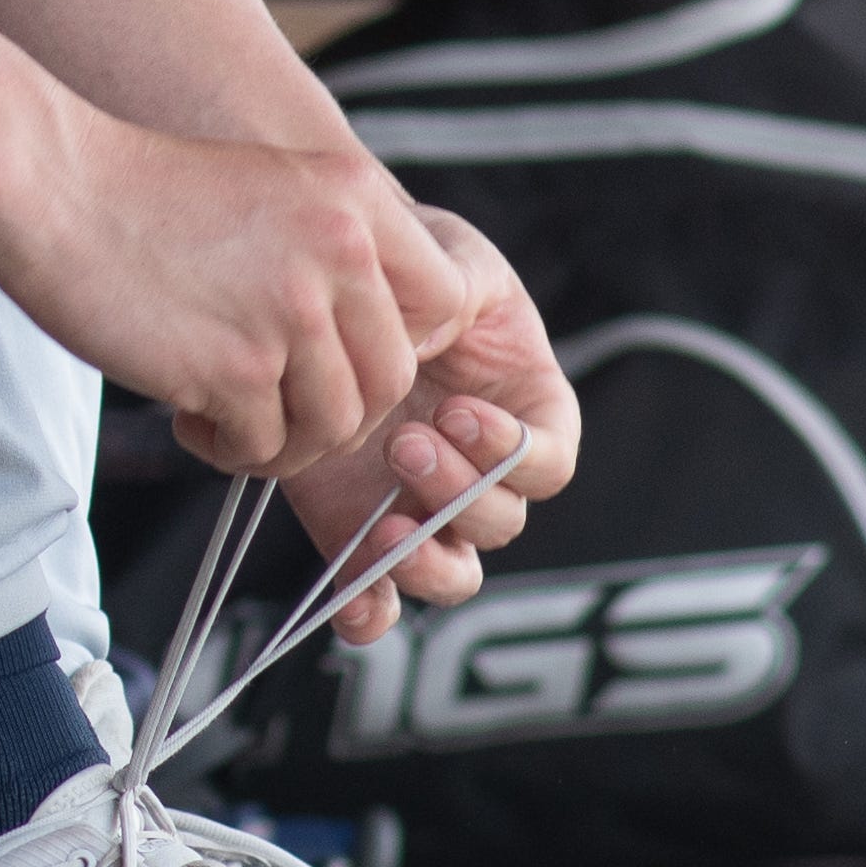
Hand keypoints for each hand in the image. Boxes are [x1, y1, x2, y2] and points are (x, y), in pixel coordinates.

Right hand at [0, 118, 476, 480]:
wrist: (46, 182)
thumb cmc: (138, 190)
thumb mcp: (270, 186)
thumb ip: (333, 244)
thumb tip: (369, 334)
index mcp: (355, 200)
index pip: (441, 304)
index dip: (396, 345)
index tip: (337, 353)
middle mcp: (339, 254)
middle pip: (388, 380)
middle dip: (335, 411)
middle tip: (274, 405)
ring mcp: (289, 316)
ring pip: (332, 425)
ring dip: (284, 440)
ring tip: (227, 417)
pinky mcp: (234, 370)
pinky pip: (264, 446)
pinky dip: (230, 447)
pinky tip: (189, 416)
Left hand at [276, 207, 579, 647]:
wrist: (317, 282)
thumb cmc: (400, 263)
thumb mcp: (444, 256)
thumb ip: (454, 290)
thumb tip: (435, 336)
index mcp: (525, 411)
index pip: (547, 461)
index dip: (512, 453)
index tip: (457, 412)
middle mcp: (480, 472)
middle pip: (500, 522)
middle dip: (459, 493)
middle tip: (404, 443)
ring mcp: (420, 506)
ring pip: (452, 571)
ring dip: (424, 560)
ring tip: (380, 524)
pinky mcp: (356, 525)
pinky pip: (377, 595)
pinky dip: (371, 610)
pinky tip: (353, 603)